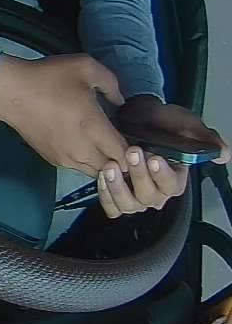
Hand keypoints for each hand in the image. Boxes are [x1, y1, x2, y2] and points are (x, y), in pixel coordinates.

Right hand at [0, 53, 128, 176]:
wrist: (9, 92)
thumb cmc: (48, 78)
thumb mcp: (86, 67)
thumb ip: (112, 84)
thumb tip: (120, 102)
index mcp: (93, 128)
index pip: (127, 156)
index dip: (138, 153)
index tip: (139, 142)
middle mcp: (82, 150)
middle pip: (114, 170)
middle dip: (123, 161)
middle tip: (125, 144)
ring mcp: (65, 158)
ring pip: (96, 173)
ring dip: (104, 164)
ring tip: (105, 147)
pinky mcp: (52, 159)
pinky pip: (78, 168)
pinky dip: (87, 162)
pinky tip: (85, 145)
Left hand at [90, 95, 227, 217]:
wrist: (139, 117)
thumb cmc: (163, 124)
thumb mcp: (187, 125)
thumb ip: (205, 138)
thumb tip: (223, 153)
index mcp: (175, 179)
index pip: (172, 186)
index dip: (162, 175)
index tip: (154, 158)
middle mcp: (157, 192)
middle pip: (149, 196)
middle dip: (138, 175)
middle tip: (131, 152)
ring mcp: (136, 196)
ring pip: (129, 205)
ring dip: (118, 188)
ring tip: (111, 166)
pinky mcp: (117, 195)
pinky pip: (112, 206)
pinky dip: (106, 195)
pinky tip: (102, 176)